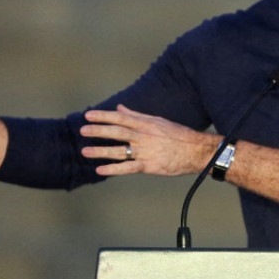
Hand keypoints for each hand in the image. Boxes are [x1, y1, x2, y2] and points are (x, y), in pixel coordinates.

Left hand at [80, 105, 217, 177]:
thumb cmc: (177, 134)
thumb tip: (120, 108)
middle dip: (98, 131)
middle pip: (117, 132)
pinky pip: (128, 168)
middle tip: (82, 131)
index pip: (120, 118)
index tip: (88, 115)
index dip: (103, 116)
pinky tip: (100, 170)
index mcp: (145, 124)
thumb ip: (136, 115)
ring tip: (85, 152)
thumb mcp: (157, 121)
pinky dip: (114, 169)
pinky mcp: (149, 166)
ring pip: (119, 150)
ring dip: (101, 151)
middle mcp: (143, 136)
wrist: (196, 151)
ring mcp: (145, 151)